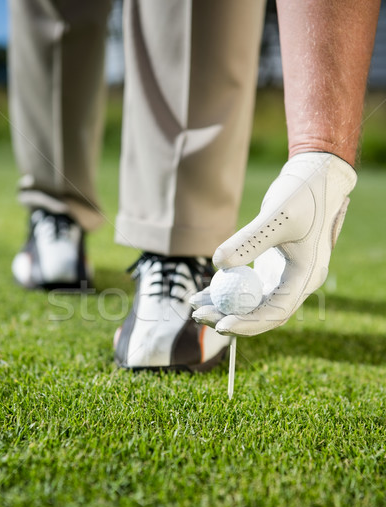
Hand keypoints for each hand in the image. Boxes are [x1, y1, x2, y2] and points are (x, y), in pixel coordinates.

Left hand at [191, 152, 356, 335]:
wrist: (314, 178)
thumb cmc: (303, 194)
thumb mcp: (277, 215)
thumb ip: (249, 241)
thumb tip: (217, 264)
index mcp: (306, 276)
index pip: (277, 311)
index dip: (249, 323)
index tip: (222, 325)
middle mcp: (296, 283)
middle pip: (261, 313)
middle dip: (230, 318)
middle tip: (199, 316)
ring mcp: (283, 278)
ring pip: (251, 303)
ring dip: (224, 307)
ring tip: (195, 306)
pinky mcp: (271, 270)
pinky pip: (246, 288)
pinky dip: (226, 290)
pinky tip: (202, 292)